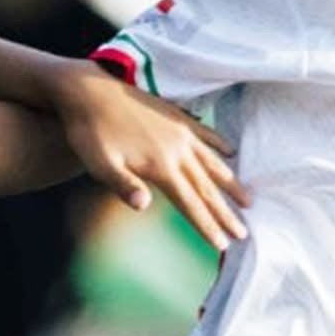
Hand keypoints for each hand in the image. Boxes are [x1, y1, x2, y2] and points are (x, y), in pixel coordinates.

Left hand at [53, 63, 249, 250]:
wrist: (87, 90)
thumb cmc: (89, 132)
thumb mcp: (99, 163)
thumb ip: (122, 185)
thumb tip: (143, 206)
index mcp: (160, 166)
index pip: (190, 203)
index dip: (207, 226)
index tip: (223, 245)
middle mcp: (177, 149)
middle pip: (207, 187)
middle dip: (225, 212)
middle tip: (243, 233)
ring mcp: (179, 130)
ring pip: (212, 162)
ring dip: (231, 183)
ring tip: (248, 199)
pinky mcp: (174, 115)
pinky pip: (205, 133)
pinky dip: (220, 144)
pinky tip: (231, 151)